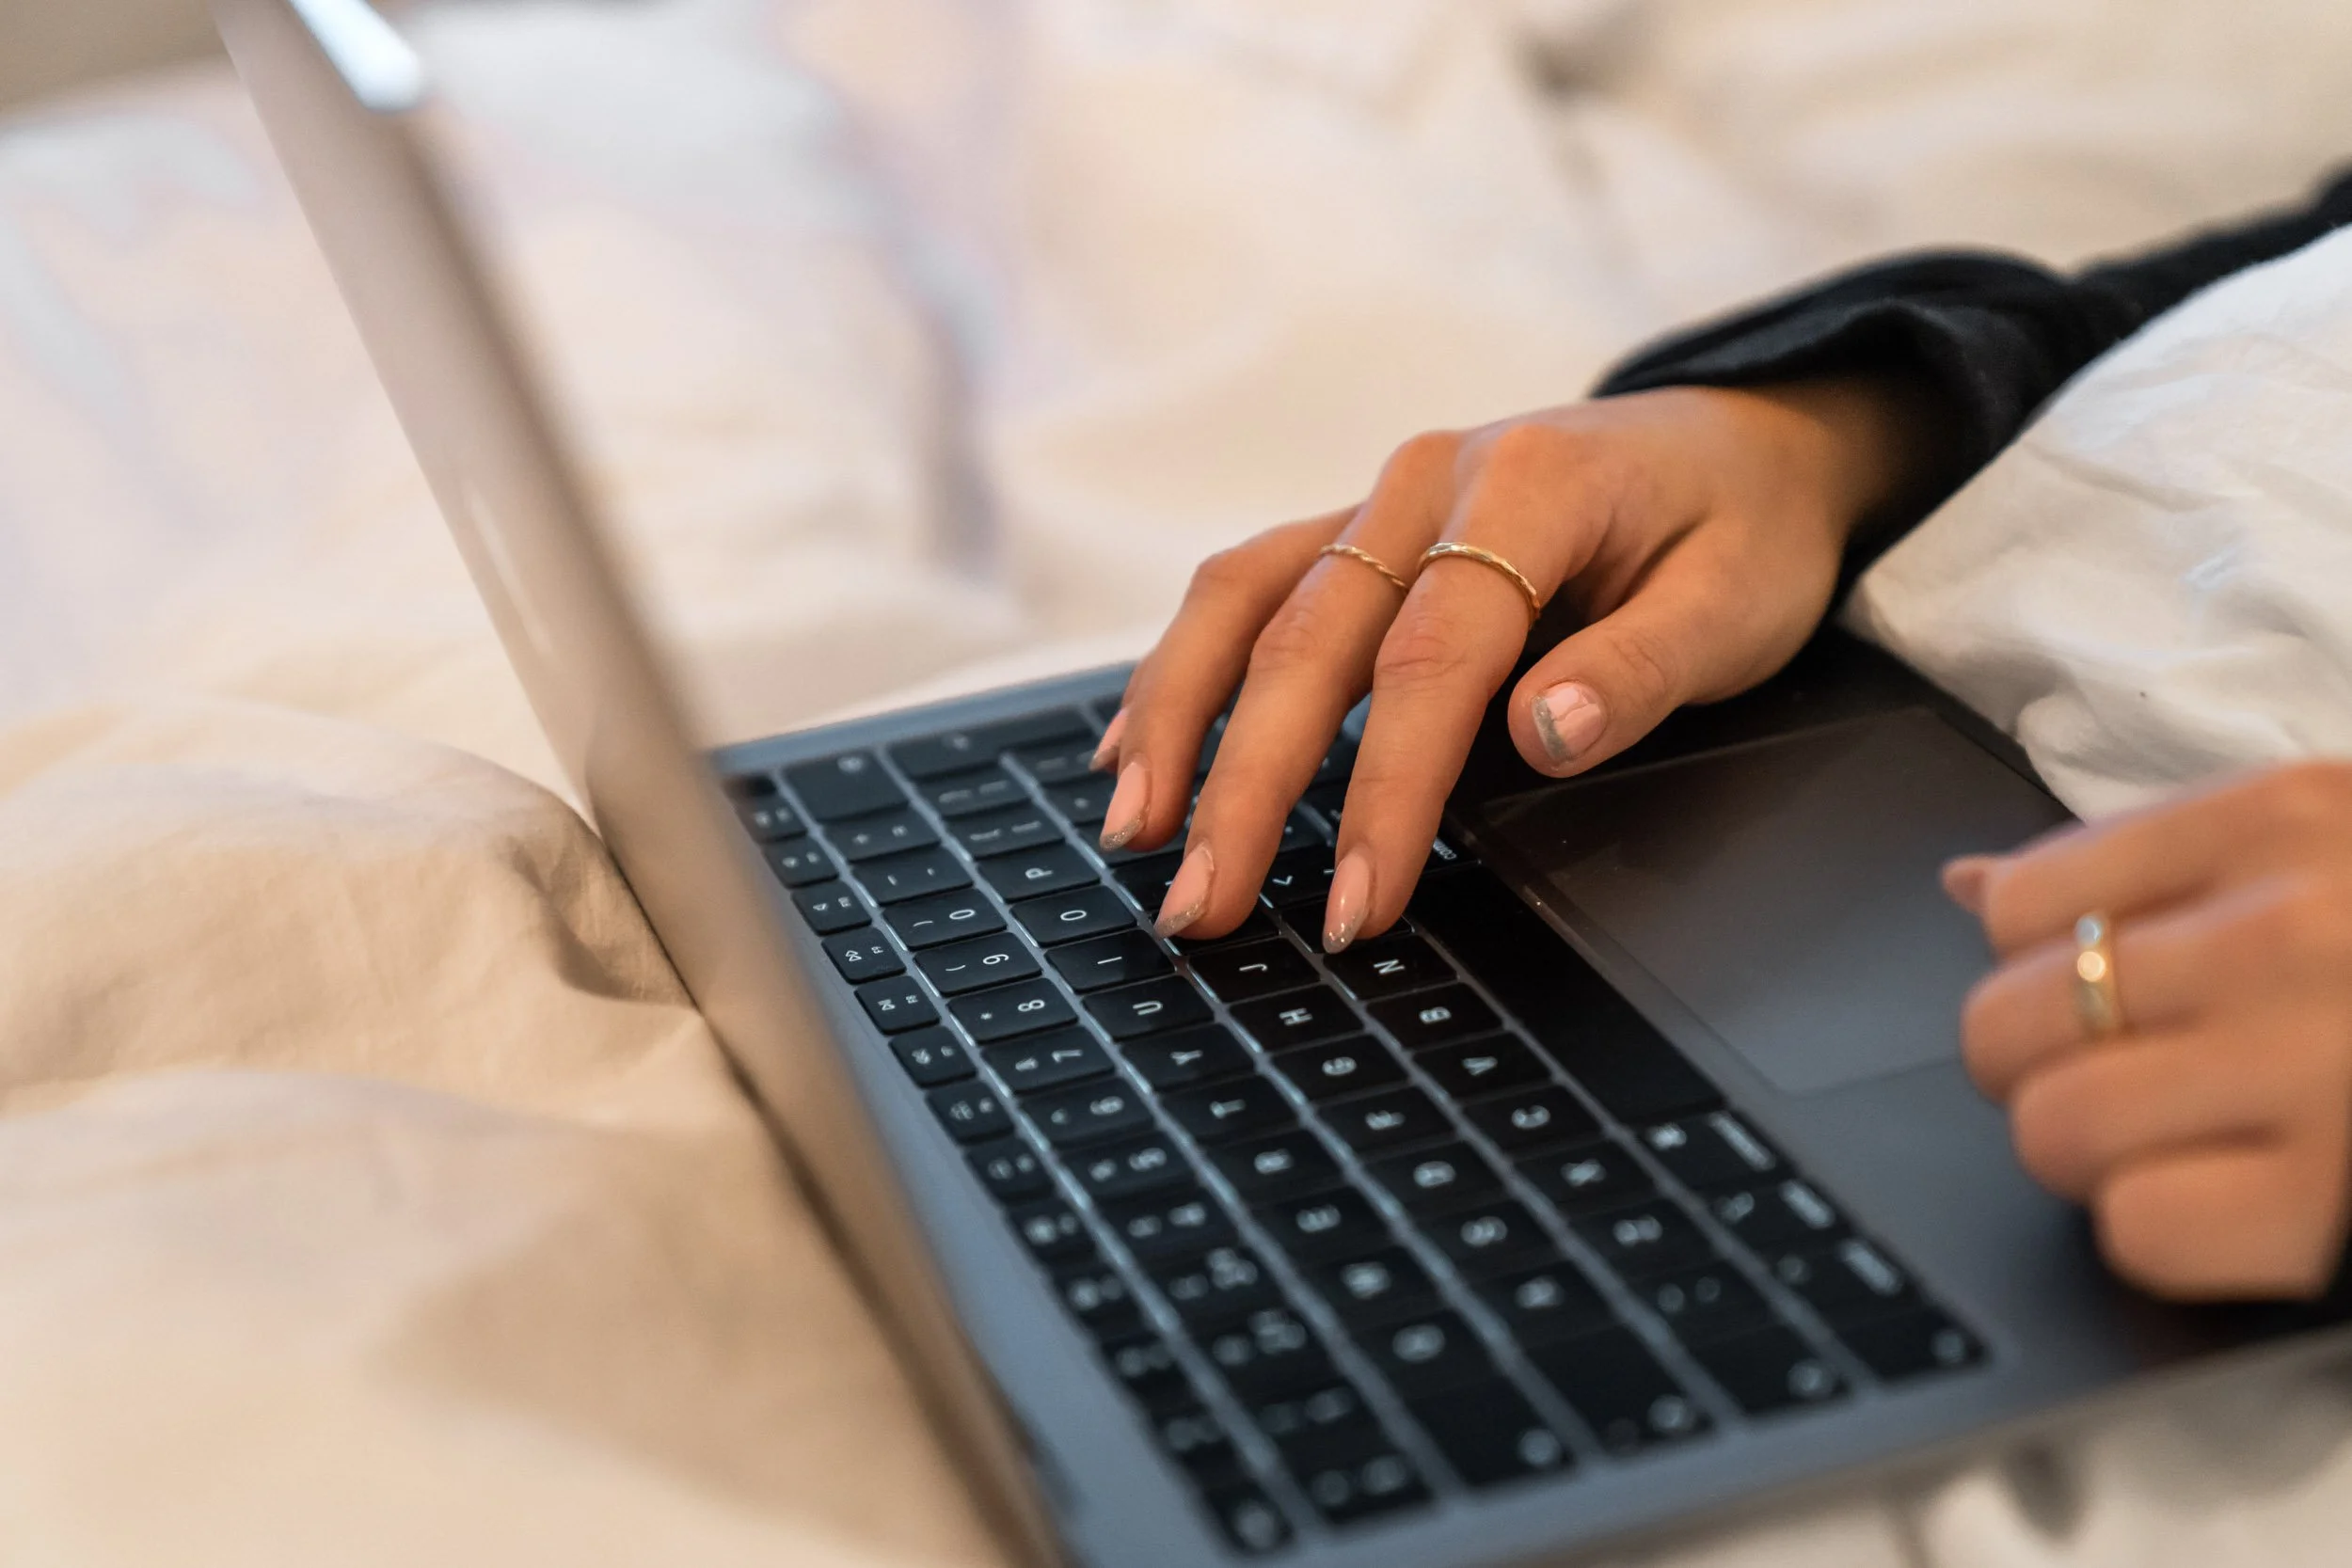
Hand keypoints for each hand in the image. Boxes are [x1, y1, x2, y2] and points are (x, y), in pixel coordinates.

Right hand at [1094, 375, 1941, 945]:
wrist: (1742, 442)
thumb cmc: (1741, 530)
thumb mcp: (1740, 605)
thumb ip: (1641, 669)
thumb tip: (1541, 735)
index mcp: (1530, 487)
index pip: (1431, 659)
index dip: (1386, 790)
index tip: (1357, 901)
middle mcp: (1430, 482)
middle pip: (1305, 636)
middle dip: (1243, 785)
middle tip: (1202, 909)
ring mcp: (1380, 500)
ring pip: (1241, 601)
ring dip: (1177, 718)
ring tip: (1132, 832)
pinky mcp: (1355, 531)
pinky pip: (1245, 590)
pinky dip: (1184, 670)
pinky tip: (1135, 749)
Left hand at [1945, 762, 2351, 1299]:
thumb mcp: (2323, 842)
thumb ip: (2149, 862)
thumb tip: (1968, 890)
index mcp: (2281, 823)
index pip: (2022, 906)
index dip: (2034, 964)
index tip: (2095, 989)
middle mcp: (2292, 936)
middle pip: (2009, 1026)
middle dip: (2037, 1066)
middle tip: (2120, 1075)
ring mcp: (2321, 1071)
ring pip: (2054, 1132)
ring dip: (2087, 1154)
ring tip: (2172, 1136)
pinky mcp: (2337, 1204)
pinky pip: (2139, 1229)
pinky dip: (2158, 1230)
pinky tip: (2226, 1198)